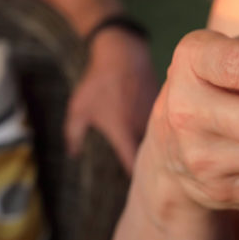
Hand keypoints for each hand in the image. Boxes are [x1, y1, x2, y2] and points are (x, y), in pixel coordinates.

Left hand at [64, 28, 157, 172]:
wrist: (123, 53)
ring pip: (161, 137)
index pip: (132, 163)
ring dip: (158, 146)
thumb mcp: (78, 108)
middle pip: (151, 153)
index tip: (137, 186)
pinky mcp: (164, 104)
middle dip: (150, 165)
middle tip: (147, 174)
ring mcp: (156, 114)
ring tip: (156, 155)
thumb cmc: (98, 82)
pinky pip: (165, 122)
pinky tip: (161, 131)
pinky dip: (163, 129)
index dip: (135, 177)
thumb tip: (73, 153)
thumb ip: (73, 134)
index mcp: (122, 130)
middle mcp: (142, 125)